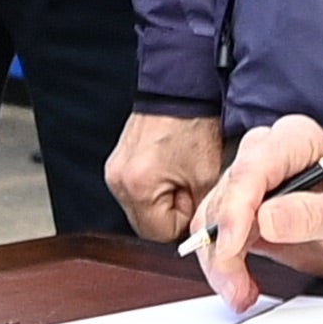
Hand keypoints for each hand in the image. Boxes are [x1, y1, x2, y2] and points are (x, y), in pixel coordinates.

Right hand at [106, 112, 227, 242]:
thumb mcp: (209, 174)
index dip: (185, 222)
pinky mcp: (118, 163)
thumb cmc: (195, 124)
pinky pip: (139, 190)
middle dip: (174, 211)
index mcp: (137, 186)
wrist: (181, 88)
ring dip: (165, 198)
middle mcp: (117, 181)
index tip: (197, 199)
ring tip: (181, 171)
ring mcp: (114, 171)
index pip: (160, 235)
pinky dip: (156, 185)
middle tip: (191, 183)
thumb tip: (202, 231)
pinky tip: (171, 165)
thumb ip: (203, 210)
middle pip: (147, 223)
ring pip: (144, 207)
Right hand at [177, 111, 322, 308]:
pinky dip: (221, 263)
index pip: (252, 169)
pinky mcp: (248, 212)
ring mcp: (256, 183)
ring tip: (242, 292)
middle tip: (238, 284)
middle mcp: (270, 154)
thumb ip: (313, 214)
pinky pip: (217, 235)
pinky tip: (239, 285)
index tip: (233, 247)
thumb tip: (266, 218)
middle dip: (223, 244)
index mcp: (298, 141)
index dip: (236, 210)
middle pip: (226, 195)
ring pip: (213, 218)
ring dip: (219, 260)